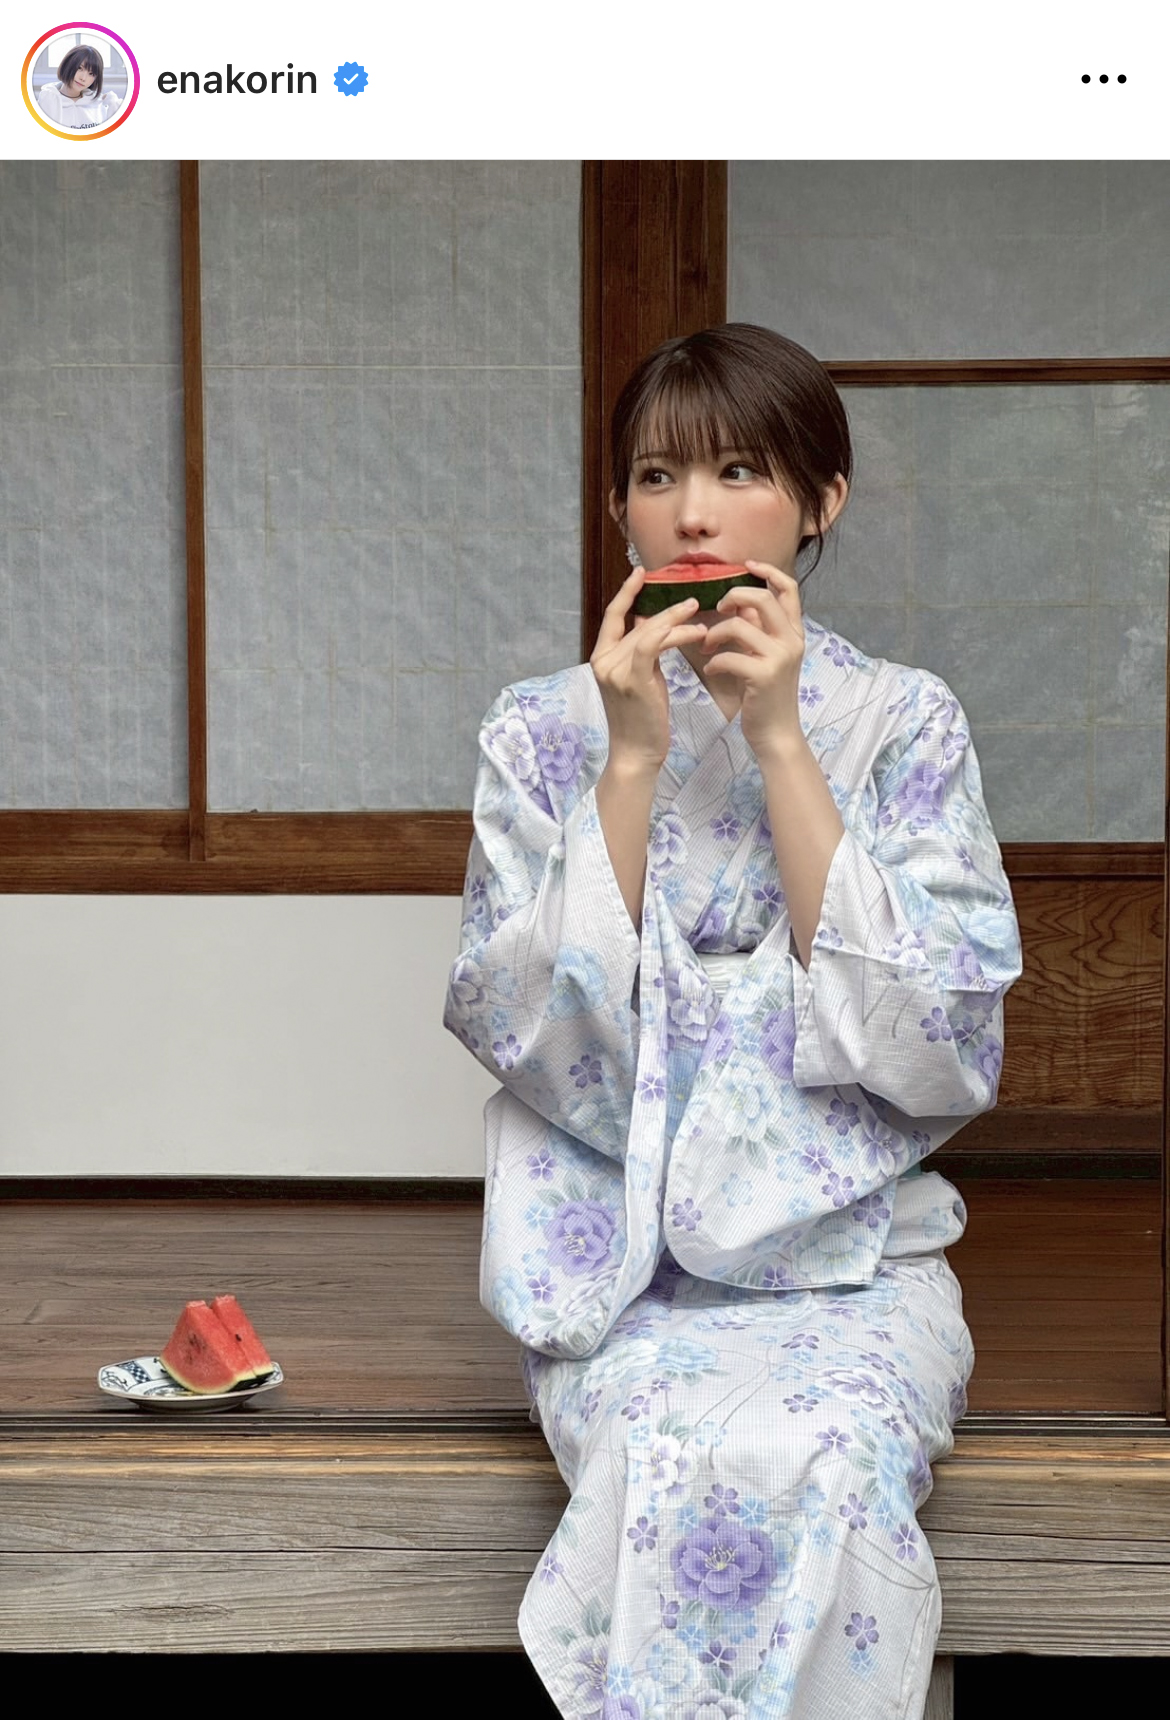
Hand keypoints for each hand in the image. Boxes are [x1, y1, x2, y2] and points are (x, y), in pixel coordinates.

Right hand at [590, 566, 707, 774]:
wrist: (636, 753)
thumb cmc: (642, 720)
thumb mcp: (640, 679)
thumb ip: (642, 652)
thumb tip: (654, 625)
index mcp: (602, 658)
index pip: (612, 616)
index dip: (626, 592)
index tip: (641, 572)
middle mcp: (603, 660)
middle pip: (638, 622)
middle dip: (667, 609)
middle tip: (692, 600)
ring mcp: (615, 670)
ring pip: (648, 631)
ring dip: (676, 620)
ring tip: (699, 616)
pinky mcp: (632, 679)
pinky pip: (653, 645)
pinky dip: (673, 634)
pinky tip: (693, 632)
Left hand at [700, 560, 805, 760]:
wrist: (776, 733)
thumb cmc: (766, 695)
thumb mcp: (766, 656)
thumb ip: (757, 628)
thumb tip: (737, 602)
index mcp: (794, 632)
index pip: (789, 588)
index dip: (768, 571)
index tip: (747, 565)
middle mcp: (791, 641)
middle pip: (762, 597)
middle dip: (733, 595)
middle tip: (718, 608)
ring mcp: (779, 658)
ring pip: (739, 625)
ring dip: (714, 633)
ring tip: (707, 646)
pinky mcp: (763, 676)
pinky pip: (729, 655)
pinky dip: (714, 661)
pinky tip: (712, 670)